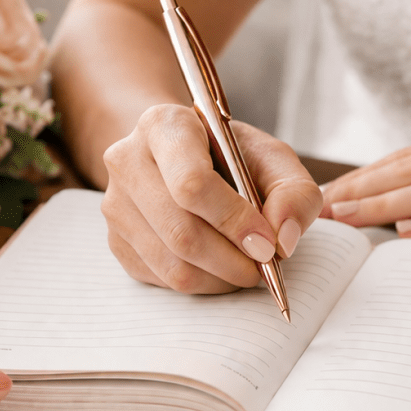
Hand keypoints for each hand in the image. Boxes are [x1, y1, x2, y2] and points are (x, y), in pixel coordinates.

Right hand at [101, 104, 322, 292]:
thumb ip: (294, 193)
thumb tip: (284, 241)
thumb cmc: (232, 156)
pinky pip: (163, 280)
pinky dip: (204, 284)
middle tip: (265, 264)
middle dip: (233, 259)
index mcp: (165, 126)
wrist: (185, 157)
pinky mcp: (116, 241)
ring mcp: (115, 204)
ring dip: (222, 277)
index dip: (235, 221)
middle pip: (181, 231)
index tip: (267, 243)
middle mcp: (127, 161)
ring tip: (248, 267)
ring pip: (172, 263)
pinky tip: (222, 267)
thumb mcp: (274, 159)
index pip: (192, 184)